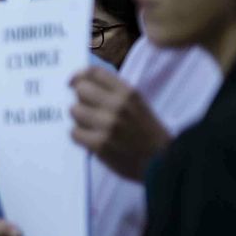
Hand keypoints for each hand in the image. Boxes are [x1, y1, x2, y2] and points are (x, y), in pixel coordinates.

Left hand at [70, 67, 170, 181]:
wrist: (162, 162)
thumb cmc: (148, 133)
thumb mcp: (137, 105)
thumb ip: (113, 92)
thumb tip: (80, 82)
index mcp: (128, 93)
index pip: (95, 72)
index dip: (80, 76)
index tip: (74, 83)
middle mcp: (117, 105)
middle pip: (81, 90)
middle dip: (80, 99)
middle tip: (87, 110)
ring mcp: (107, 125)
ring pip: (74, 111)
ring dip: (79, 119)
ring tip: (91, 127)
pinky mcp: (99, 144)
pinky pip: (74, 132)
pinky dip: (80, 137)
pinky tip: (90, 140)